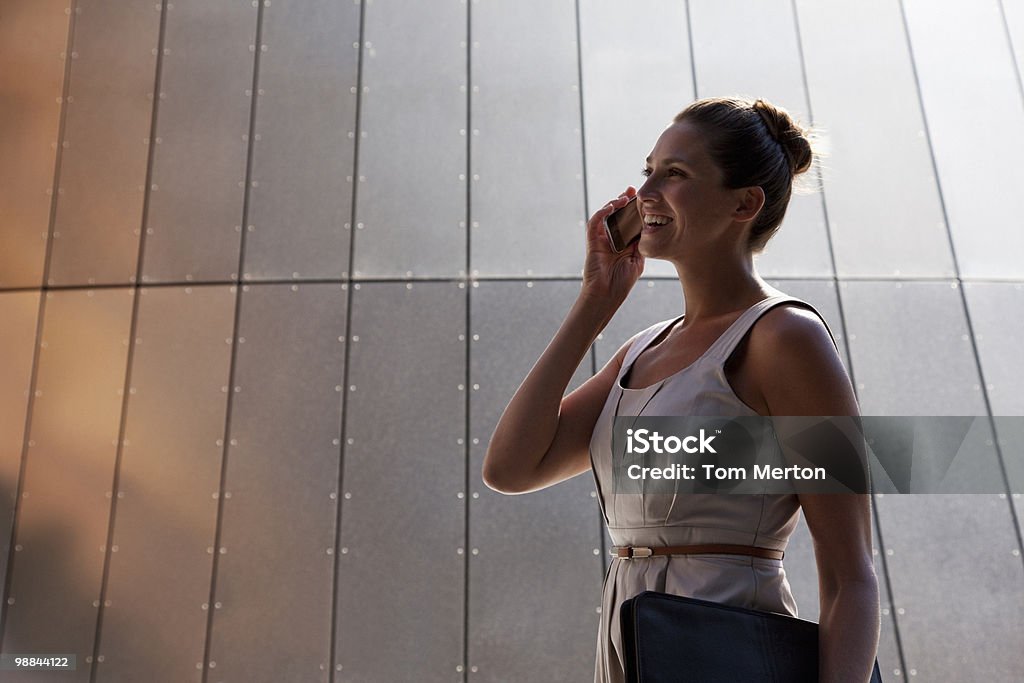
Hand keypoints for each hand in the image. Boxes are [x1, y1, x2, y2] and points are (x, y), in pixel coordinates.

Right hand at [581, 187, 644, 305]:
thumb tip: (646, 227)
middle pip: (616, 215)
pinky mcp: (592, 242)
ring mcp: (600, 240)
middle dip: (623, 201)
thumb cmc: (621, 282)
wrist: (607, 295)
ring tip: (624, 197)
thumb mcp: (637, 260)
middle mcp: (610, 239)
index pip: (627, 221)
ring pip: (604, 215)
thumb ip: (639, 244)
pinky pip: (595, 222)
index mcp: (622, 243)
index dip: (633, 209)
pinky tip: (612, 206)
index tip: (642, 198)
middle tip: (632, 190)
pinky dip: (602, 212)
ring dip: (613, 204)